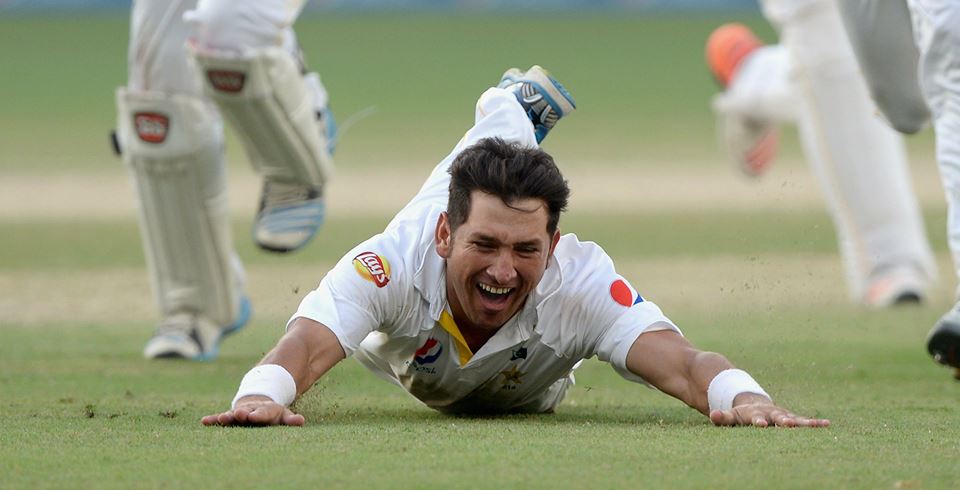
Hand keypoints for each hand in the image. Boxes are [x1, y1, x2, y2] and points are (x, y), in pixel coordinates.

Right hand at [201, 395, 304, 426]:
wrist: (258, 404)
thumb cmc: (273, 414)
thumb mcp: (283, 416)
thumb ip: (291, 419)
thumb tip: (301, 421)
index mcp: (265, 411)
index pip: (263, 413)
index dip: (259, 415)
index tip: (254, 417)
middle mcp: (251, 410)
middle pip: (246, 412)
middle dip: (243, 414)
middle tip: (238, 414)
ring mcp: (239, 413)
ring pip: (232, 415)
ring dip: (227, 417)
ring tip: (221, 419)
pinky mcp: (230, 417)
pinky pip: (221, 419)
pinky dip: (214, 420)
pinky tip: (204, 421)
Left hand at [709, 394, 829, 427]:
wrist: (753, 402)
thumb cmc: (741, 414)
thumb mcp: (731, 416)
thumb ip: (723, 417)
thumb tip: (713, 416)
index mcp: (754, 413)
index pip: (756, 418)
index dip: (758, 421)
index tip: (761, 424)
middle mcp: (770, 412)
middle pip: (777, 417)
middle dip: (782, 421)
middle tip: (788, 424)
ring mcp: (781, 415)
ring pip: (793, 418)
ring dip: (802, 422)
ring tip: (815, 425)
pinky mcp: (790, 418)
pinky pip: (803, 421)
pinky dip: (813, 423)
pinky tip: (827, 424)